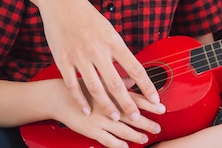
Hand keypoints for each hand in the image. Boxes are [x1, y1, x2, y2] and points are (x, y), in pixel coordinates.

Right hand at [39, 0, 160, 120]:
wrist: (63, 4)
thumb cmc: (89, 17)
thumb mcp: (109, 31)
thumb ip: (118, 51)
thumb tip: (130, 69)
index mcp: (114, 42)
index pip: (135, 68)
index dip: (147, 86)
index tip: (155, 99)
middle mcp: (99, 50)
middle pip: (117, 83)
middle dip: (128, 103)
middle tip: (137, 117)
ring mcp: (80, 57)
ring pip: (96, 87)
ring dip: (107, 105)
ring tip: (115, 117)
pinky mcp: (63, 61)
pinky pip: (73, 85)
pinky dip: (81, 100)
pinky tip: (87, 110)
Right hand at [49, 78, 163, 147]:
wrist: (60, 97)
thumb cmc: (82, 87)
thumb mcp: (102, 81)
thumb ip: (118, 82)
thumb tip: (133, 81)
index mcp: (112, 93)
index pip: (136, 99)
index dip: (150, 104)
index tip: (161, 108)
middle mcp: (108, 107)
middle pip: (132, 116)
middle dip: (147, 122)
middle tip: (158, 127)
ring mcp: (100, 120)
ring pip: (122, 130)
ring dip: (135, 135)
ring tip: (145, 138)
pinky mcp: (90, 131)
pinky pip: (107, 140)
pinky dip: (117, 145)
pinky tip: (125, 147)